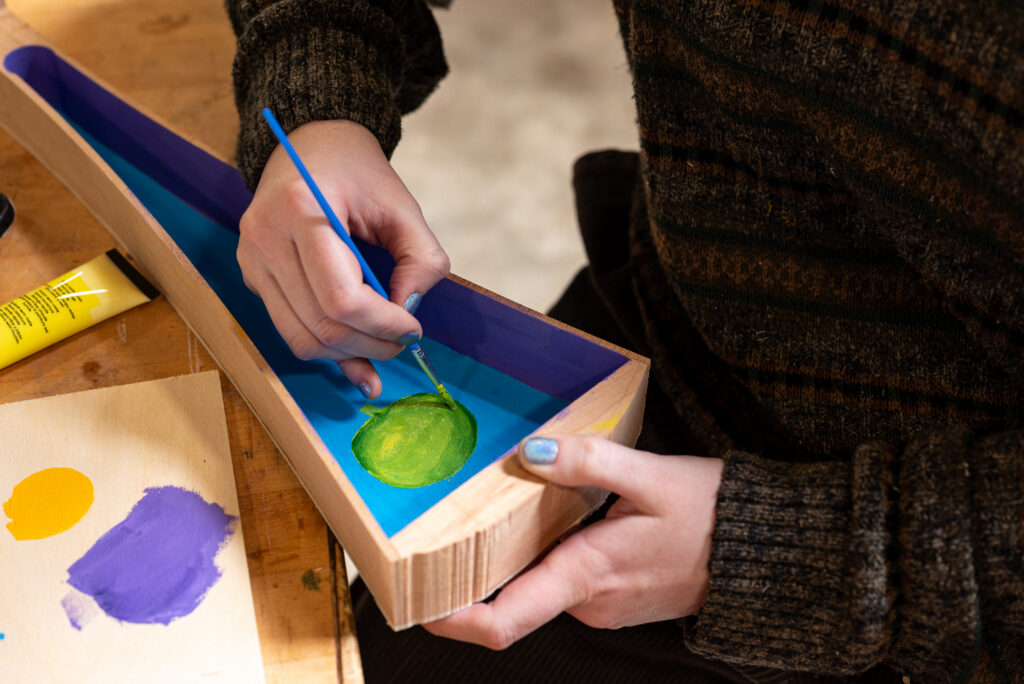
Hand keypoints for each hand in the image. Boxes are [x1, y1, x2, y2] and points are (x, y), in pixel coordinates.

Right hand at [237, 120, 449, 397]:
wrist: (311, 146)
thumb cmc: (359, 174)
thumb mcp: (404, 208)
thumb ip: (421, 261)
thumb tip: (408, 314)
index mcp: (302, 210)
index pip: (340, 298)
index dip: (382, 324)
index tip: (413, 327)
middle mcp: (265, 237)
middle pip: (320, 324)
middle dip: (371, 344)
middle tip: (405, 341)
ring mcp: (252, 260)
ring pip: (300, 338)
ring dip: (349, 353)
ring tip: (383, 345)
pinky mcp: (252, 276)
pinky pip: (289, 330)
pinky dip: (328, 347)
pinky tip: (356, 354)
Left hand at [424, 435, 722, 649]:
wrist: (764, 550)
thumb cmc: (712, 515)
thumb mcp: (649, 476)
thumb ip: (585, 462)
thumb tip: (525, 455)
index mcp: (585, 577)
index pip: (502, 622)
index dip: (450, 618)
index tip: (414, 598)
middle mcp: (587, 602)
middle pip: (511, 594)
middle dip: (479, 562)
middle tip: (449, 516)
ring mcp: (601, 603)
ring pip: (539, 579)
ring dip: (519, 548)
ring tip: (508, 499)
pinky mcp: (614, 593)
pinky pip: (565, 575)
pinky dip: (550, 548)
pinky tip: (556, 509)